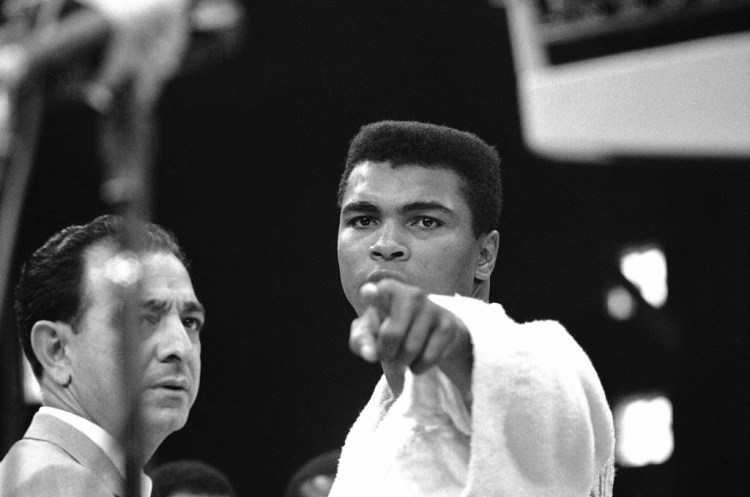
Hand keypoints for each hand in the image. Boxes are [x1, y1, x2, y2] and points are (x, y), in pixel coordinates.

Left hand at [349, 279, 472, 397]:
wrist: (432, 330)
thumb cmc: (392, 328)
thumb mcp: (371, 333)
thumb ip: (362, 342)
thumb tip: (369, 355)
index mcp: (387, 290)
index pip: (377, 292)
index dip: (370, 295)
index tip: (367, 292)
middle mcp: (411, 294)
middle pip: (392, 335)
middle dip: (387, 353)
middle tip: (388, 355)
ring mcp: (432, 308)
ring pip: (411, 349)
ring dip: (403, 362)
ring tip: (403, 356)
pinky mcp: (448, 325)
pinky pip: (428, 358)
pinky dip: (418, 367)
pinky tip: (418, 358)